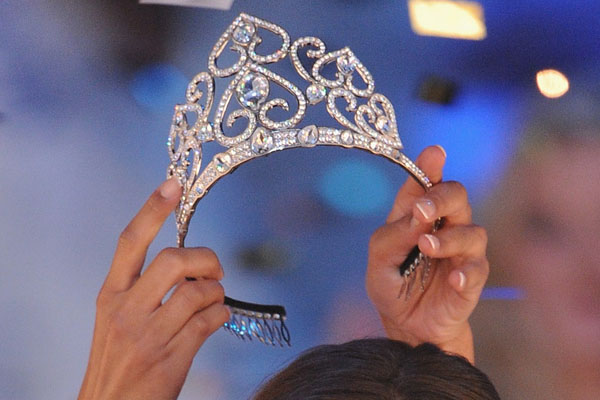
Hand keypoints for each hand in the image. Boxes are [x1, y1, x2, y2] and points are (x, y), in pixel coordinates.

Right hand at [78, 179, 229, 399]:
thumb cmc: (118, 361)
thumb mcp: (116, 319)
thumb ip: (143, 289)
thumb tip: (188, 263)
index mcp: (110, 295)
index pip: (129, 242)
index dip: (152, 209)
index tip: (171, 184)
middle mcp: (126, 311)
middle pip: (174, 261)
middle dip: (205, 259)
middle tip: (214, 270)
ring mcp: (148, 336)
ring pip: (198, 293)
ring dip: (217, 293)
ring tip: (215, 300)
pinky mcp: (171, 358)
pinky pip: (210, 322)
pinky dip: (222, 316)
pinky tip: (217, 320)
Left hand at [366, 146, 488, 363]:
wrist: (406, 325)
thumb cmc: (392, 284)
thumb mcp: (379, 260)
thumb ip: (393, 235)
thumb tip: (416, 216)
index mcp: (417, 214)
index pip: (425, 182)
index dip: (430, 165)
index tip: (434, 153)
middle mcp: (444, 225)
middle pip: (457, 196)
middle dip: (440, 198)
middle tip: (421, 211)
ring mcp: (461, 251)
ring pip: (471, 231)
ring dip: (448, 238)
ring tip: (426, 247)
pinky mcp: (471, 278)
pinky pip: (477, 269)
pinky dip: (465, 271)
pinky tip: (452, 278)